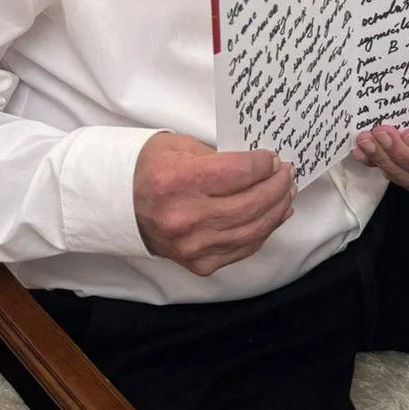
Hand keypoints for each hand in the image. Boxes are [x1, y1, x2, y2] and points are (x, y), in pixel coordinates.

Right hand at [133, 132, 295, 276]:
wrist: (120, 204)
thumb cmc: (151, 168)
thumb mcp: (180, 146)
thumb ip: (220, 156)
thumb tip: (260, 165)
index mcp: (178, 181)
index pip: (238, 173)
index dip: (263, 164)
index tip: (273, 158)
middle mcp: (185, 217)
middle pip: (250, 204)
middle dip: (277, 187)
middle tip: (288, 174)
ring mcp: (192, 246)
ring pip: (251, 229)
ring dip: (276, 210)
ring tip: (287, 193)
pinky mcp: (199, 264)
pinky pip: (242, 248)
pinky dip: (263, 231)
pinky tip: (273, 216)